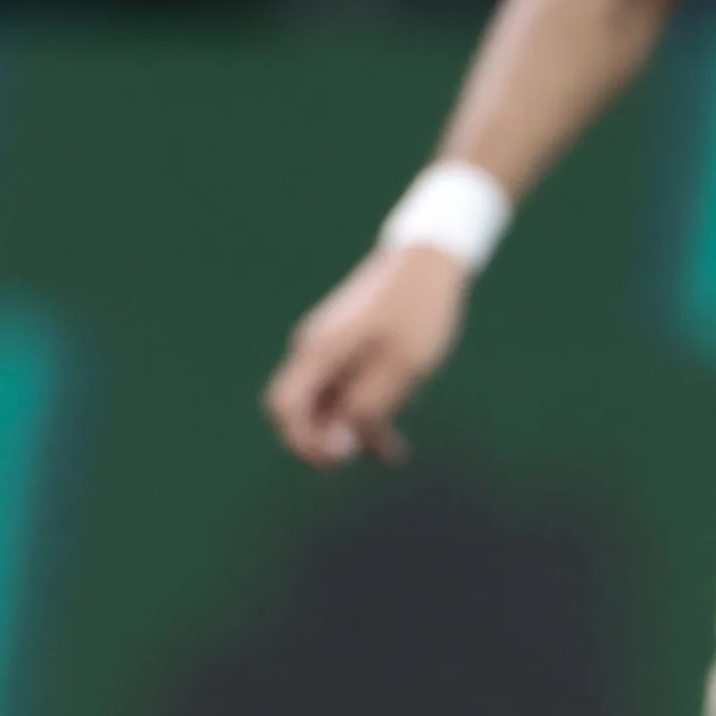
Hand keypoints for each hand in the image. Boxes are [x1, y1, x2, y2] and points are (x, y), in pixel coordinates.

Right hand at [262, 242, 469, 466]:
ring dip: (352, 430)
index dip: (303, 441)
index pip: (285, 408)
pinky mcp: (347, 343)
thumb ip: (366, 408)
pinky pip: (344, 387)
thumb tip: (336, 444)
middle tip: (364, 456)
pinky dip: (363, 410)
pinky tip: (395, 434)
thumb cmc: (419, 311)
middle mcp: (314, 348)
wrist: (431, 257)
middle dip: (327, 440)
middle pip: (300, 409)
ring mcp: (329, 345)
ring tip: (394, 453)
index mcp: (320, 351)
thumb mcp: (402, 369)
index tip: (341, 458)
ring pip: (327, 402)